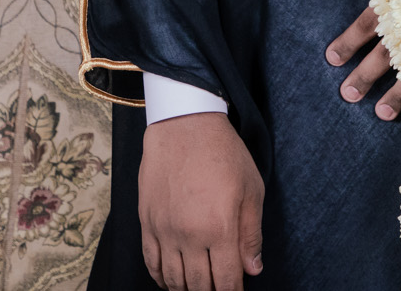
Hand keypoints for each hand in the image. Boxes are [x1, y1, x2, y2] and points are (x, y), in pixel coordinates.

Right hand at [138, 111, 263, 290]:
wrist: (184, 127)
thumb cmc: (224, 154)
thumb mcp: (252, 190)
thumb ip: (251, 234)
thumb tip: (253, 270)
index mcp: (221, 228)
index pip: (226, 280)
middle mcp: (190, 235)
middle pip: (199, 285)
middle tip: (220, 289)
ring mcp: (165, 231)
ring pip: (173, 279)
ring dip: (187, 289)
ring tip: (199, 288)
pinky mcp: (147, 223)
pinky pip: (151, 263)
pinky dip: (161, 278)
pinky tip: (171, 282)